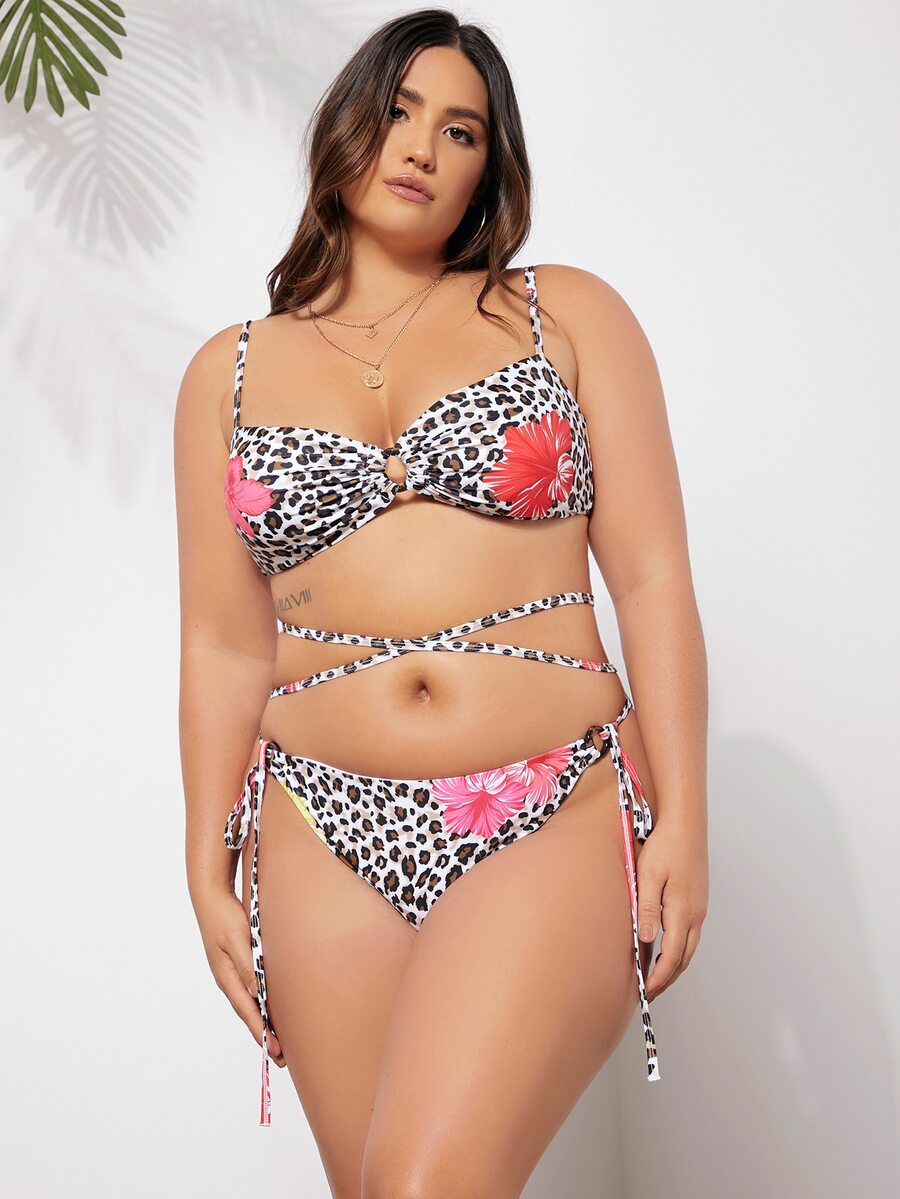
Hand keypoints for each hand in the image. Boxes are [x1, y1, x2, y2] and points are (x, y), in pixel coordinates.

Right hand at [193, 887, 285, 1067]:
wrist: (211, 898)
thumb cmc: (224, 916)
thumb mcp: (237, 939)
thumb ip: (247, 965)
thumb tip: (257, 993)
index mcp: (227, 977)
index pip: (247, 1010)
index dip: (261, 1031)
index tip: (274, 1050)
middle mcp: (229, 979)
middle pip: (249, 1013)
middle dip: (264, 1035)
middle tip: (280, 1059)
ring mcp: (231, 974)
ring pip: (250, 1005)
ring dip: (263, 1023)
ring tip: (277, 1043)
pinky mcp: (237, 966)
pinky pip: (251, 992)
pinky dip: (261, 1006)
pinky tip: (269, 1011)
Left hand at [635, 819, 707, 1000]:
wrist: (686, 822)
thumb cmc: (666, 845)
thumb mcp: (648, 877)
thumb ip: (646, 910)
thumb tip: (644, 941)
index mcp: (683, 912)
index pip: (672, 957)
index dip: (659, 978)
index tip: (647, 992)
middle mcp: (696, 914)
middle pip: (684, 958)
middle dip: (668, 978)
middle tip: (651, 992)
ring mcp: (699, 907)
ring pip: (689, 947)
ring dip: (674, 964)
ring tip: (656, 975)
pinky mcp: (697, 899)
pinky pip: (689, 932)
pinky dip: (678, 947)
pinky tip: (664, 946)